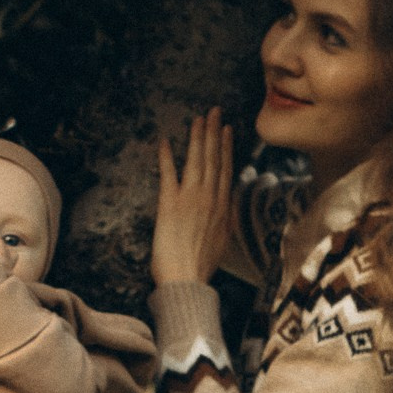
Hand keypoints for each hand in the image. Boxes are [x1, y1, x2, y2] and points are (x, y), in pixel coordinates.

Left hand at [153, 109, 235, 286]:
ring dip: (197, 137)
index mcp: (223, 207)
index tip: (227, 129)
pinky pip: (168, 173)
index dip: (226, 147)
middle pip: (213, 158)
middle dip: (214, 133)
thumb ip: (226, 220)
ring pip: (196, 160)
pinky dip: (165, 156)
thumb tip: (229, 207)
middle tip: (214, 112)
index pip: (226, 169)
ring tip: (198, 119)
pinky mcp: (170, 203)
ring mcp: (191, 198)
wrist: (187, 280)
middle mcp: (210, 198)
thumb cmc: (202, 266)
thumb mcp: (223, 241)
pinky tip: (163, 141)